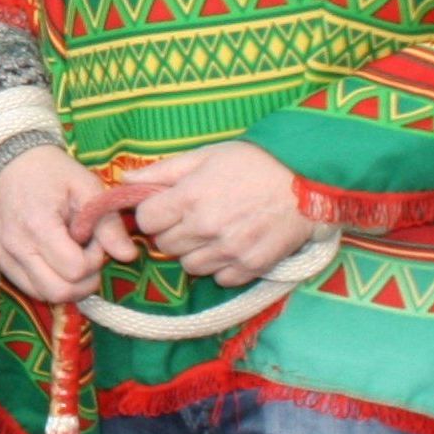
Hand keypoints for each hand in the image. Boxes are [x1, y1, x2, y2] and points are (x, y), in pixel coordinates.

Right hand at [0, 146, 137, 304]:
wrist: (10, 158)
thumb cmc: (51, 170)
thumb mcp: (87, 187)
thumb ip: (108, 224)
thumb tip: (128, 255)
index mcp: (37, 225)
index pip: (75, 270)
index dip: (93, 260)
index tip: (93, 240)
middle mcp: (14, 245)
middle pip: (58, 292)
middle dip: (82, 282)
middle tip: (87, 256)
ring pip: (41, 294)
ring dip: (64, 283)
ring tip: (68, 254)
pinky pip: (25, 284)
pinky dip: (45, 279)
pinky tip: (51, 256)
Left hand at [129, 142, 316, 285]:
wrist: (308, 181)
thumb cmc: (254, 161)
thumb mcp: (205, 155)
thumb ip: (162, 171)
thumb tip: (126, 180)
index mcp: (190, 197)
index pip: (146, 220)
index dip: (153, 213)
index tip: (166, 207)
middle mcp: (206, 228)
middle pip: (165, 246)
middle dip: (172, 232)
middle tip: (191, 217)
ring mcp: (230, 251)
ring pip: (190, 266)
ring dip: (195, 252)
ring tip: (214, 232)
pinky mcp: (252, 267)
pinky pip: (221, 279)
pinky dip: (222, 267)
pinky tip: (233, 245)